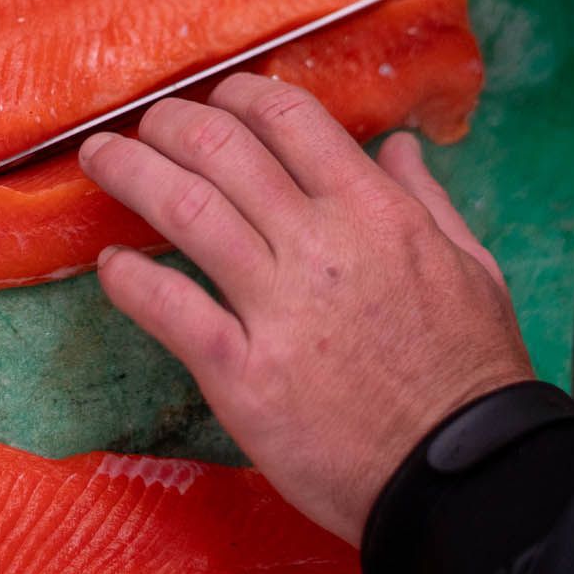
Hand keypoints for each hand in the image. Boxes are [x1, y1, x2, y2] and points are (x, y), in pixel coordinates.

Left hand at [77, 73, 532, 543]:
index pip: (290, 119)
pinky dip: (129, 279)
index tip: (216, 100)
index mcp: (376, 213)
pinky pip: (168, 309)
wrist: (461, 476)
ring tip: (100, 160)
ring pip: (184, 209)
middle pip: (221, 149)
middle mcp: (320, 246)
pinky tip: (111, 265)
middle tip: (145, 124)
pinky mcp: (242, 374)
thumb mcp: (473, 268)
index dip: (241, 96)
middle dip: (170, 124)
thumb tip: (397, 146)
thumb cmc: (471, 375)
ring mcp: (277, 309)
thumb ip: (426, 200)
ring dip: (131, 173)